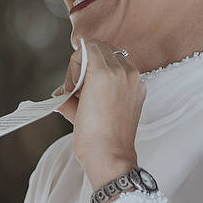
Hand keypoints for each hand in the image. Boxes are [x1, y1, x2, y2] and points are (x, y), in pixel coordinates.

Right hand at [55, 40, 143, 184]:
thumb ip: (67, 91)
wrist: (111, 156)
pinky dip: (115, 77)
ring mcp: (135, 81)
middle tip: (80, 86)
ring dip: (102, 67)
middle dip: (88, 62)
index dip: (75, 63)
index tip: (73, 84)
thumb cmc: (90, 136)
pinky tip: (106, 97)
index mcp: (104, 72)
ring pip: (116, 57)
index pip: (88, 46)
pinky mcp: (140, 91)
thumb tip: (62, 91)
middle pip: (102, 48)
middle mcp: (123, 71)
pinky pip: (126, 72)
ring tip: (93, 91)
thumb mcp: (71, 108)